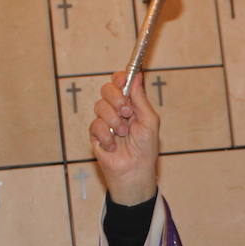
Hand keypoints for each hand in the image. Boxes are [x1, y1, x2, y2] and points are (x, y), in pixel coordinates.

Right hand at [89, 70, 159, 204]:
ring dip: (114, 120)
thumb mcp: (149, 120)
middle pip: (107, 89)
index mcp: (131, 104)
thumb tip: (137, 75)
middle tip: (126, 112)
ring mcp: (105, 121)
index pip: (121, 82)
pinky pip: (95, 125)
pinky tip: (114, 146)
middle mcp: (117, 110)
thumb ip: (140, 98)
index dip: (121, 79)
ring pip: (100, 106)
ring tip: (123, 134)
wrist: (135, 171)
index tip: (124, 82)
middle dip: (116, 99)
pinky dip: (106, 136)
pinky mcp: (96, 134)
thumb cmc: (146, 148)